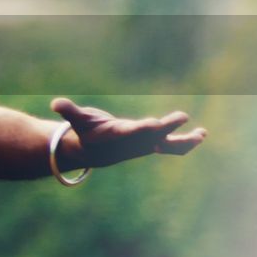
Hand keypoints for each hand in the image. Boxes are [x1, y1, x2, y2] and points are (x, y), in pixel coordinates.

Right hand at [51, 97, 206, 169]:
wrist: (95, 153)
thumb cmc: (87, 131)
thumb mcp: (78, 120)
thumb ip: (69, 111)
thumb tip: (55, 103)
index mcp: (117, 136)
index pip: (131, 133)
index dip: (142, 128)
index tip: (154, 123)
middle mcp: (134, 142)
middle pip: (153, 136)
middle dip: (167, 127)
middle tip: (182, 115)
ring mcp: (146, 145)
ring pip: (169, 146)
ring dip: (186, 141)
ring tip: (202, 134)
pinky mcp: (154, 144)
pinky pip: (174, 146)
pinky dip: (187, 141)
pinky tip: (201, 134)